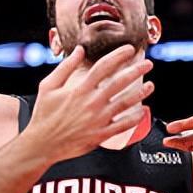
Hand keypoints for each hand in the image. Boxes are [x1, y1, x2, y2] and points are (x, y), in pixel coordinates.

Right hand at [29, 45, 154, 161]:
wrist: (42, 144)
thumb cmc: (44, 114)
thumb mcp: (48, 86)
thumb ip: (65, 67)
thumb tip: (80, 50)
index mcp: (80, 89)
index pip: (104, 66)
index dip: (119, 55)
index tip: (130, 49)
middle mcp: (92, 102)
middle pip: (120, 82)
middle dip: (136, 70)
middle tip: (148, 64)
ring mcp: (98, 119)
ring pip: (126, 103)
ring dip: (141, 93)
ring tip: (151, 85)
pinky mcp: (101, 135)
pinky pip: (123, 125)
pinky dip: (135, 118)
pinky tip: (142, 111)